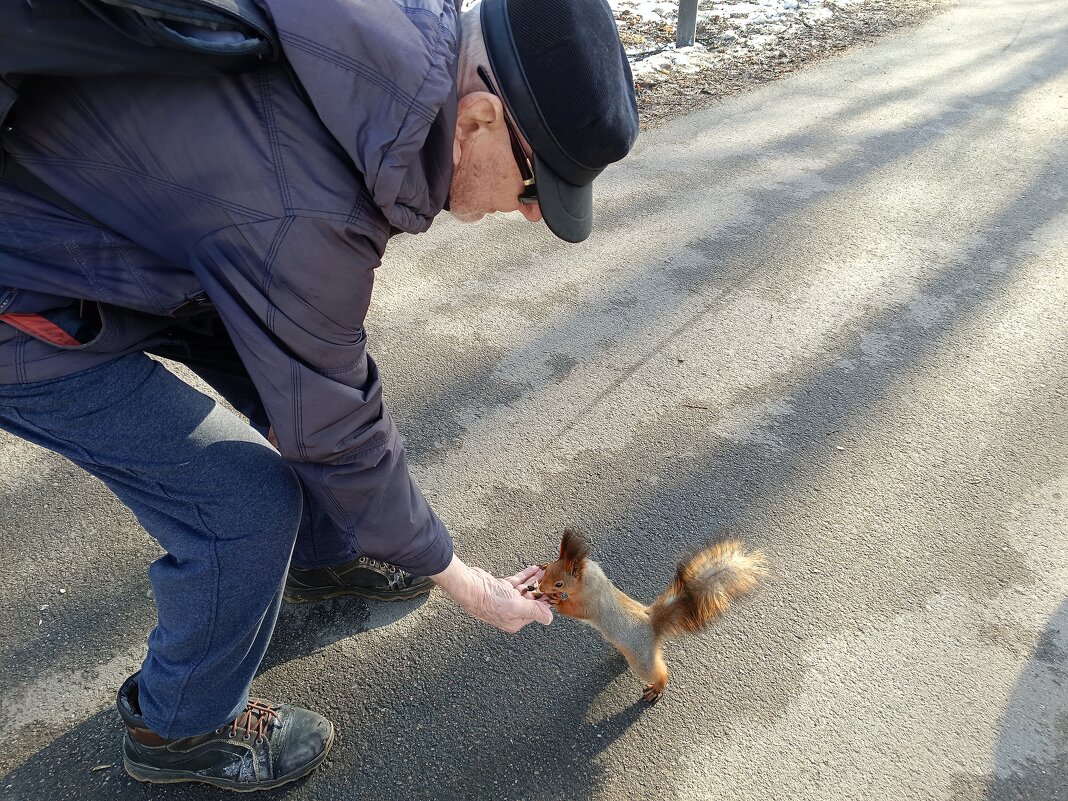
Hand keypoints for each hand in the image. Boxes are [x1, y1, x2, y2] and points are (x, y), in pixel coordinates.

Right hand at [431, 556, 552, 632]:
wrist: (470, 587)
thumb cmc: (490, 600)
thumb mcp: (517, 607)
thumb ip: (535, 611)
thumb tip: (549, 620)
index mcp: (515, 621)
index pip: (535, 612)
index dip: (546, 602)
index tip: (556, 592)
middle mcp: (510, 611)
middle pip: (531, 600)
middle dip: (542, 589)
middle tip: (552, 580)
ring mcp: (505, 598)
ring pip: (524, 589)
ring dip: (535, 580)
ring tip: (545, 571)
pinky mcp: (500, 587)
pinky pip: (516, 581)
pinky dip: (525, 575)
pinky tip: (534, 568)